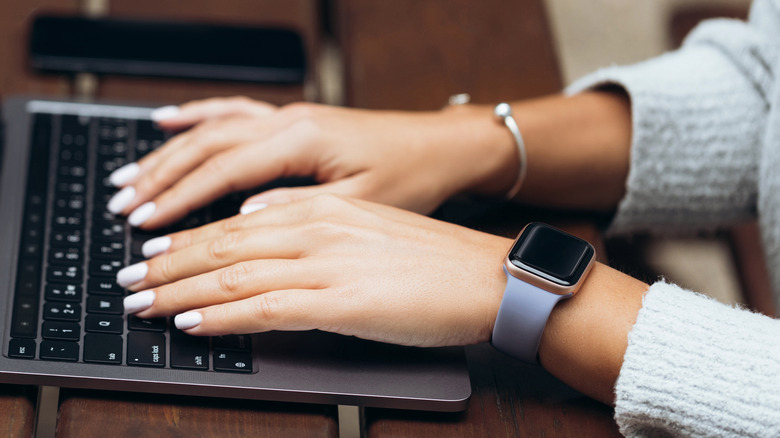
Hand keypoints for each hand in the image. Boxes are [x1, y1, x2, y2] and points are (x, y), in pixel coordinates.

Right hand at [107, 96, 516, 228]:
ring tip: (129, 175)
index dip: (178, 198)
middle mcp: (288, 121)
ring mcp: (289, 116)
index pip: (223, 170)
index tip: (144, 224)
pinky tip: (171, 119)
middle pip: (208, 146)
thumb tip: (242, 219)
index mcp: (301, 141)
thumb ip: (300, 210)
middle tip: (120, 206)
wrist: (441, 147)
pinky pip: (235, 112)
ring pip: (213, 129)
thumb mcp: (360, 204)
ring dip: (169, 152)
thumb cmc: (411, 176)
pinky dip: (199, 116)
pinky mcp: (294, 121)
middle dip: (160, 178)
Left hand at [120, 194, 510, 346]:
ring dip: (180, 292)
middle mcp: (318, 227)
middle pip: (223, 246)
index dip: (188, 241)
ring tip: (145, 305)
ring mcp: (327, 263)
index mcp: (323, 208)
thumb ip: (314, 228)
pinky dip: (222, 317)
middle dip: (168, 266)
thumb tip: (263, 233)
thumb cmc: (434, 259)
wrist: (487, 276)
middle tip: (130, 281)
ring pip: (234, 275)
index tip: (155, 254)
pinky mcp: (341, 301)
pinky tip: (194, 325)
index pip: (236, 223)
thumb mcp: (367, 226)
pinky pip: (265, 308)